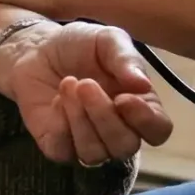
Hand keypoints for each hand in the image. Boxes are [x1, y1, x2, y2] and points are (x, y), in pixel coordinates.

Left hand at [0, 21, 172, 164]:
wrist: (37, 49)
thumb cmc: (80, 46)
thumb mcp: (107, 40)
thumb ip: (126, 59)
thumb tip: (143, 84)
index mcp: (140, 106)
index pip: (158, 130)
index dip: (146, 121)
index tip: (124, 98)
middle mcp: (118, 131)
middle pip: (125, 146)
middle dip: (104, 117)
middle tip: (86, 84)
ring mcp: (88, 143)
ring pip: (95, 154)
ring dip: (80, 119)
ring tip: (68, 85)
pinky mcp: (58, 147)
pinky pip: (64, 151)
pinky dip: (60, 125)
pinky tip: (55, 100)